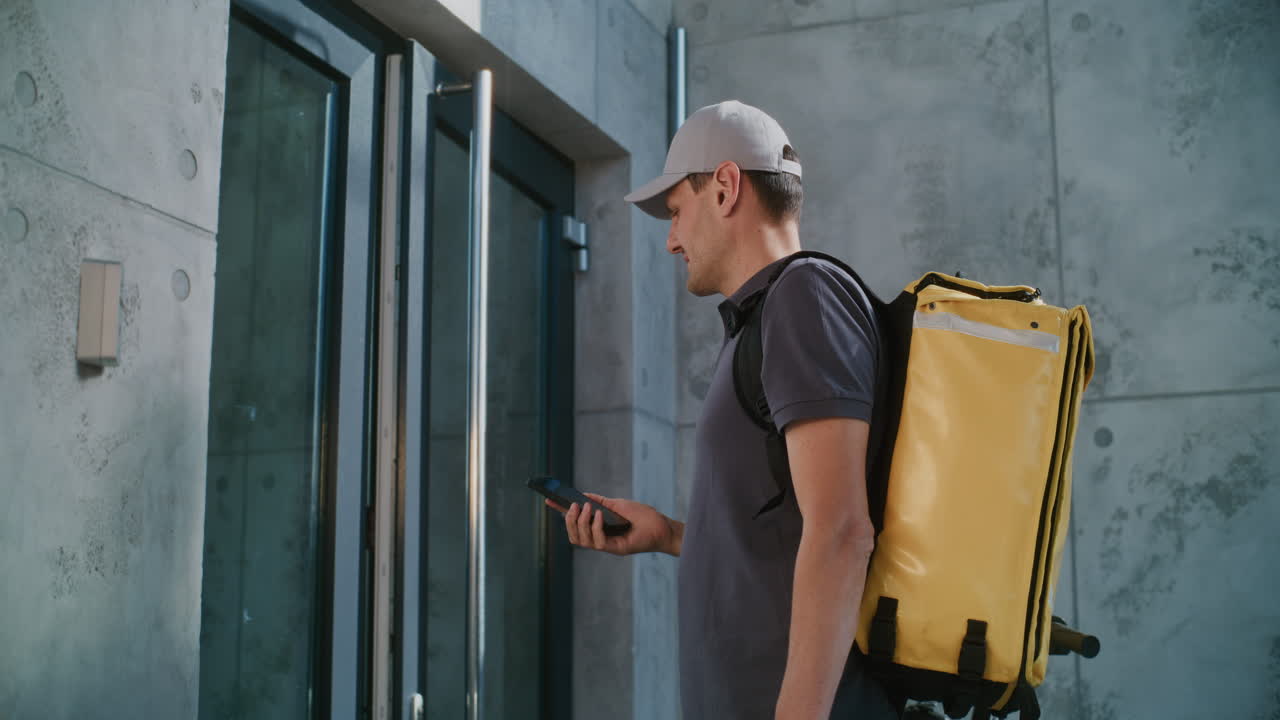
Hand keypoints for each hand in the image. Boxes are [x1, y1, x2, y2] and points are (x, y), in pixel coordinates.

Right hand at [547, 493, 679, 555]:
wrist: (663, 526)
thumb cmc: (643, 516)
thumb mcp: (618, 504)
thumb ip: (600, 502)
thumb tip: (584, 495)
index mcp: (599, 529)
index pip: (575, 523)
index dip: (561, 513)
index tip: (549, 501)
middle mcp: (601, 539)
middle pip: (574, 536)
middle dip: (569, 520)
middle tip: (573, 505)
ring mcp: (608, 545)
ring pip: (582, 541)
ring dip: (581, 523)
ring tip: (586, 508)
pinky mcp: (617, 549)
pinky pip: (598, 542)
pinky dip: (596, 527)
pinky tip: (599, 515)